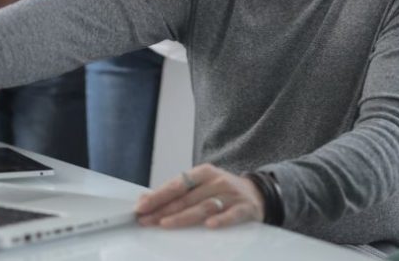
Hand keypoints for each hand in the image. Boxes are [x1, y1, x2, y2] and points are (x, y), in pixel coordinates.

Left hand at [135, 163, 264, 229]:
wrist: (258, 193)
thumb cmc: (222, 191)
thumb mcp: (201, 185)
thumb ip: (176, 192)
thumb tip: (145, 199)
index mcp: (204, 173)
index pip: (177, 185)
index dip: (158, 196)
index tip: (141, 207)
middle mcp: (217, 181)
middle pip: (187, 197)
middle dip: (163, 209)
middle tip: (146, 220)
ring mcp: (231, 194)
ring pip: (204, 206)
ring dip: (183, 216)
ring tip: (165, 224)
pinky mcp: (245, 208)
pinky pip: (232, 214)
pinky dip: (221, 219)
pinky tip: (209, 226)